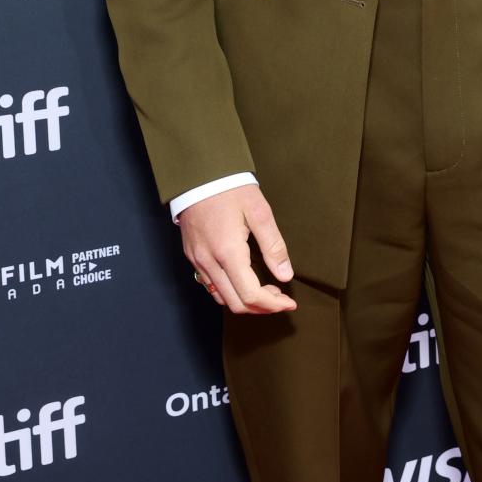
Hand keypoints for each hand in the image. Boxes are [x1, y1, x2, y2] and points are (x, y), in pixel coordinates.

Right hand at [179, 185, 296, 313]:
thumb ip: (273, 246)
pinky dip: (229, 292)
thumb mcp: (259, 212)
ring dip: (245, 302)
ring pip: (221, 298)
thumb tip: (285, 274)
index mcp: (228, 252)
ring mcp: (198, 260)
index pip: (251, 295)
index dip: (273, 305)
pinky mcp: (192, 255)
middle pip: (236, 304)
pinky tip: (243, 281)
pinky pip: (209, 285)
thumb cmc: (230, 188)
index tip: (289, 303)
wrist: (199, 173)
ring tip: (265, 292)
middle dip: (261, 308)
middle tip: (280, 298)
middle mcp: (209, 262)